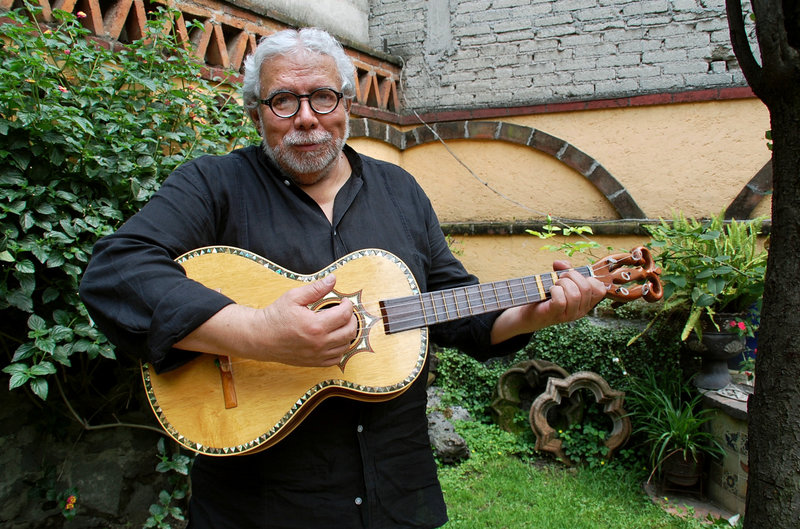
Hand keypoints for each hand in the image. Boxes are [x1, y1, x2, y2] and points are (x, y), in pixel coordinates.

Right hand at [175, 274, 358, 367]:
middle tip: (344, 311)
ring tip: (340, 324)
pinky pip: (336, 358)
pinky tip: (334, 339)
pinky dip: (340, 349)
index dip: (348, 305)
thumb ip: (316, 288)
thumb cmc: (275, 316)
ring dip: (347, 333)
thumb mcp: (294, 297)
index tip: (343, 300)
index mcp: (315, 325)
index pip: (345, 314)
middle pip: (350, 331)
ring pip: (346, 346)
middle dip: (351, 318)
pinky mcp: (314, 362)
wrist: (260, 337)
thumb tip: (332, 279)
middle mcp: (319, 342)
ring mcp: (317, 355)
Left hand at [490, 260, 606, 343]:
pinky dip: (555, 291)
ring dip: (562, 284)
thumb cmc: (546, 295)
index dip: (588, 278)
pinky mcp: (555, 314)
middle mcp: (580, 311)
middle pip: (587, 289)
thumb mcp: (560, 279)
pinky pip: (561, 300)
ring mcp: (569, 315)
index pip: (600, 290)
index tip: (573, 276)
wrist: (528, 313)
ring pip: (575, 295)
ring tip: (554, 285)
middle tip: (560, 278)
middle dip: (572, 276)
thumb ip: (565, 269)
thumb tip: (561, 263)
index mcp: (586, 302)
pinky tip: (550, 291)